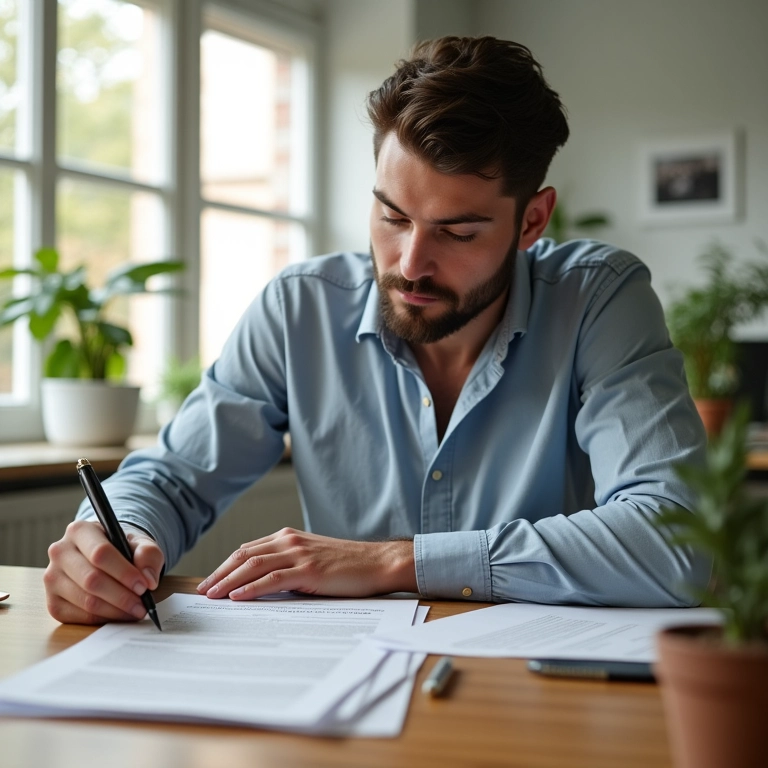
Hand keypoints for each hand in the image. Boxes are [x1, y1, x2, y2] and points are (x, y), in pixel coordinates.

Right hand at [44, 520, 164, 624]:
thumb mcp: (139, 543)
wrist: (106, 557)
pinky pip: (80, 616)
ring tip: (135, 610)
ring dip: (116, 610)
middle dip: (122, 595)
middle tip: (143, 604)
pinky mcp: (53, 602)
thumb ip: (148, 554)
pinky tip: (119, 614)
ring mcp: (52, 579)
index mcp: (79, 530)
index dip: (124, 572)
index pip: (100, 553)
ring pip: (86, 601)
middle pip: (91, 580)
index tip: (144, 586)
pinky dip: (104, 619)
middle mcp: (60, 552)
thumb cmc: (122, 548)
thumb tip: (149, 579)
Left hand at [197, 528, 416, 599]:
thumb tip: (261, 585)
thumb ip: (288, 566)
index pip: (247, 550)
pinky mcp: (308, 570)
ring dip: (227, 581)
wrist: (377, 563)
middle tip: (202, 591)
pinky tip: (237, 597)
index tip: (210, 581)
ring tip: (211, 596)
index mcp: (288, 537)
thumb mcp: (312, 559)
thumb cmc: (347, 565)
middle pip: (243, 555)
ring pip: (252, 565)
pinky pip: (272, 579)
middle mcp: (289, 541)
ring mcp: (298, 554)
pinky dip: (250, 588)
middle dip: (219, 574)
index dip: (225, 566)